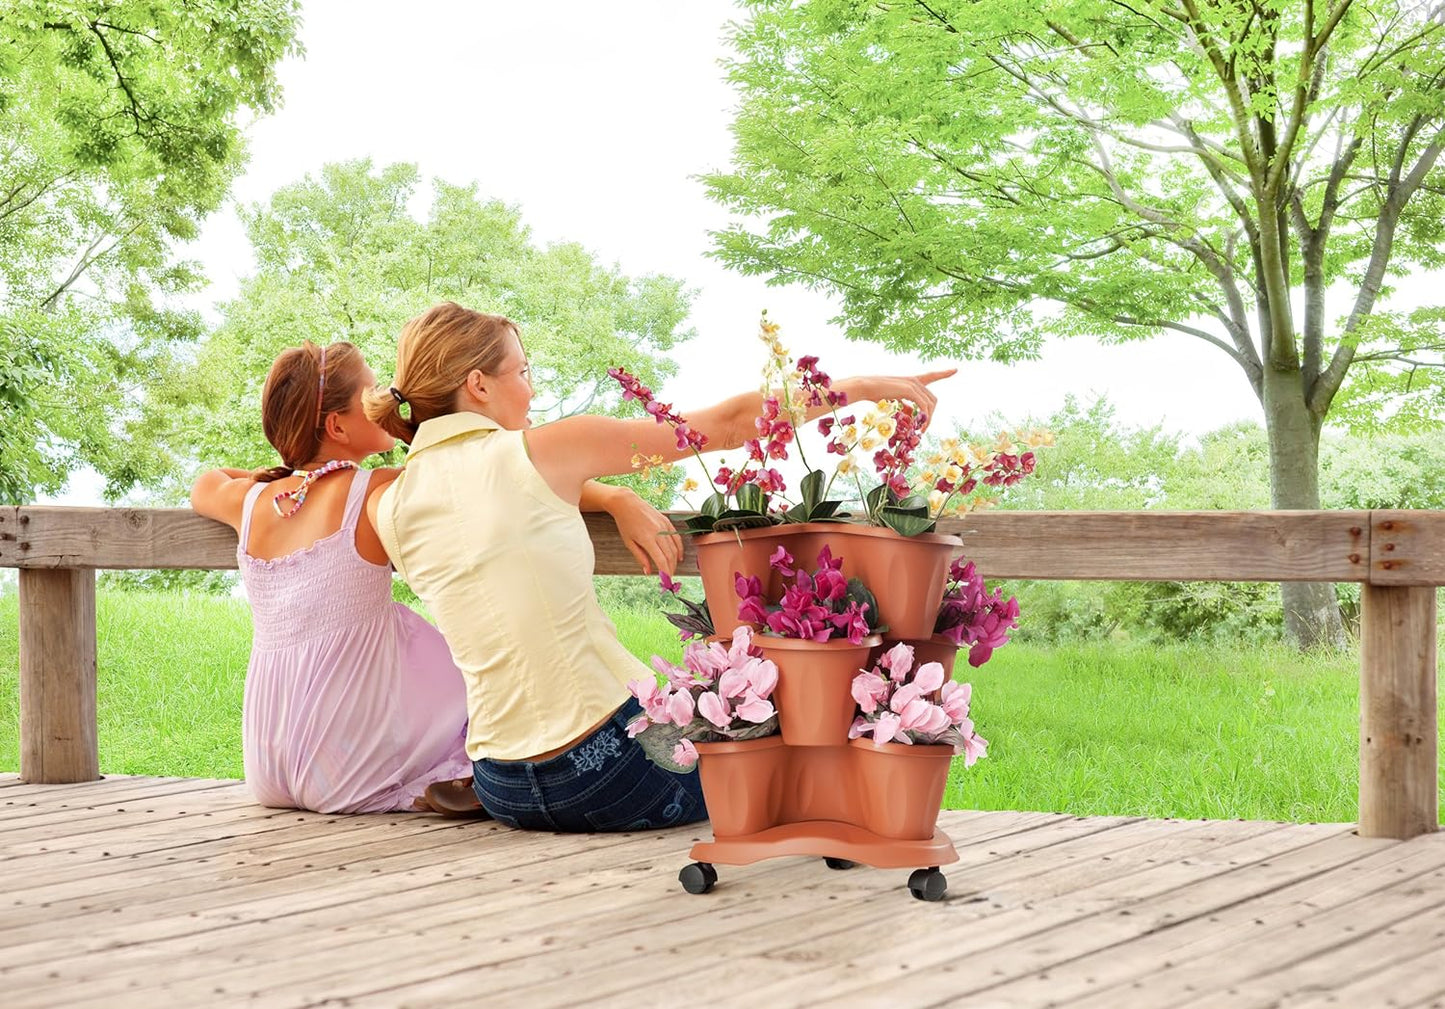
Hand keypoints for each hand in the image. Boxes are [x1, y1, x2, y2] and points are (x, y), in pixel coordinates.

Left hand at [608, 488, 683, 575]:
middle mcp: (658, 532)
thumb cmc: (625, 523)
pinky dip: (679, 548)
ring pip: (675, 547)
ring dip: (675, 561)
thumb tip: (648, 571)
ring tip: (672, 569)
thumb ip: (640, 557)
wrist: (627, 503)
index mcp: (647, 539)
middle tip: (669, 578)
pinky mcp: (667, 521)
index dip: (665, 572)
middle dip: (671, 568)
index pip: (661, 560)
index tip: (666, 580)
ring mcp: (664, 526)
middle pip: (670, 555)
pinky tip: (678, 556)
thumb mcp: (629, 542)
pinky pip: (676, 537)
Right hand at [842, 369, 956, 431]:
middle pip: (933, 399)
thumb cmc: (875, 393)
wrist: (865, 387)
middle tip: (923, 429)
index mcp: (911, 380)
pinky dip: (924, 417)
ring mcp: (913, 384)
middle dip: (931, 415)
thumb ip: (905, 405)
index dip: (944, 373)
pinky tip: (920, 425)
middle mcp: (914, 381)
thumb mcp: (894, 400)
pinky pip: (924, 406)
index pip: (931, 376)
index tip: (955, 369)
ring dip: (928, 419)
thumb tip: (912, 414)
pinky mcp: (910, 390)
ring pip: (930, 404)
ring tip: (921, 431)